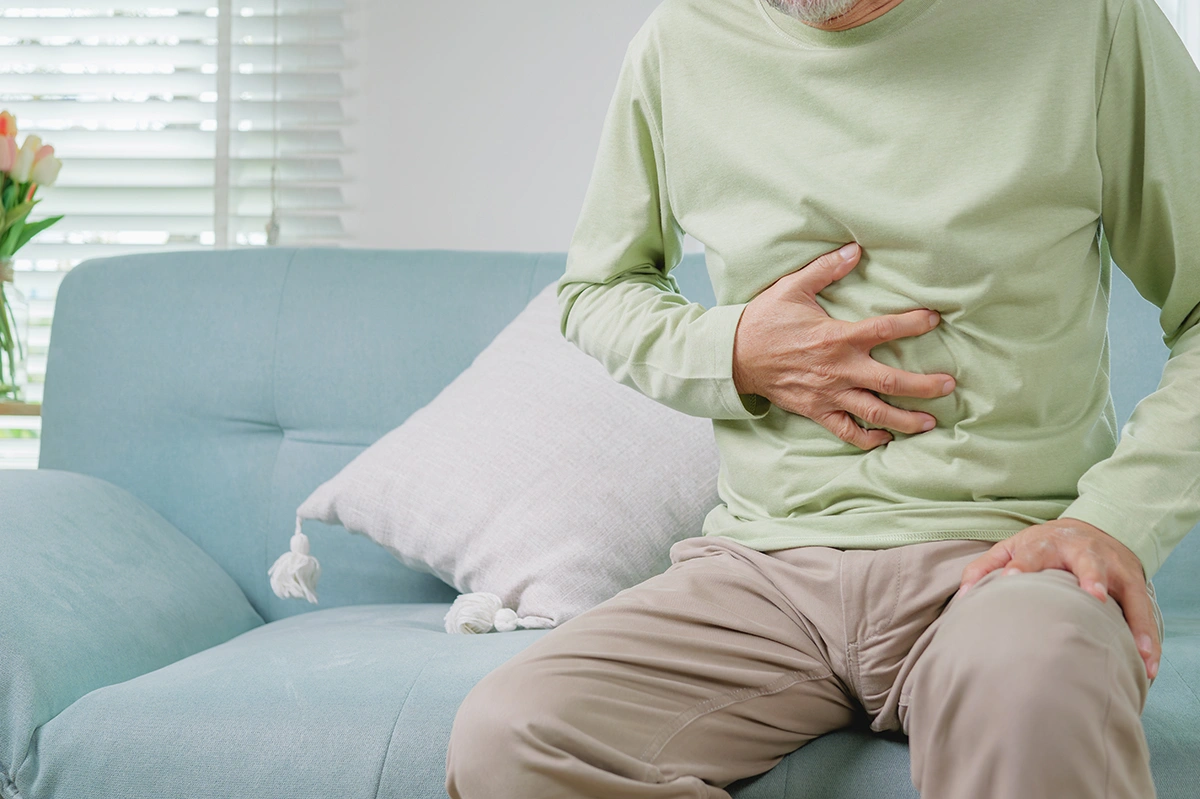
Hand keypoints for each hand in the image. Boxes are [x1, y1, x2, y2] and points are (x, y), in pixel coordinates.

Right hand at [732, 242, 956, 449]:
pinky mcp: (816, 411)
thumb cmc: (764, 320)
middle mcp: (838, 369)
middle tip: (949, 386)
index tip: (934, 319)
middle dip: (924, 386)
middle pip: (891, 382)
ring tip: (930, 422)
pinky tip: (885, 438)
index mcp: (836, 337)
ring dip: (905, 420)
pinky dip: (868, 438)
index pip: (884, 330)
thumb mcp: (793, 287)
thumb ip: (826, 269)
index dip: (912, 324)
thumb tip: (855, 249)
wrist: (732, 356)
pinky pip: (846, 431)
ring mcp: (828, 394)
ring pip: (874, 413)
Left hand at [956, 518, 1159, 680]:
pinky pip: (1144, 613)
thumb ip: (984, 569)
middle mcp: (1084, 552)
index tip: (1011, 578)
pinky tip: (1148, 664)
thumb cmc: (1042, 546)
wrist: (1094, 527)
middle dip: (1091, 577)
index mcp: (1047, 543)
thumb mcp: (1011, 547)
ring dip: (1132, 619)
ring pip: (1126, 591)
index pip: (1031, 553)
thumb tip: (961, 598)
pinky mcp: (1133, 584)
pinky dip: (1148, 638)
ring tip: (1137, 648)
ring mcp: (1113, 568)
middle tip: (1092, 597)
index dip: (1022, 565)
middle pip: (1088, 562)